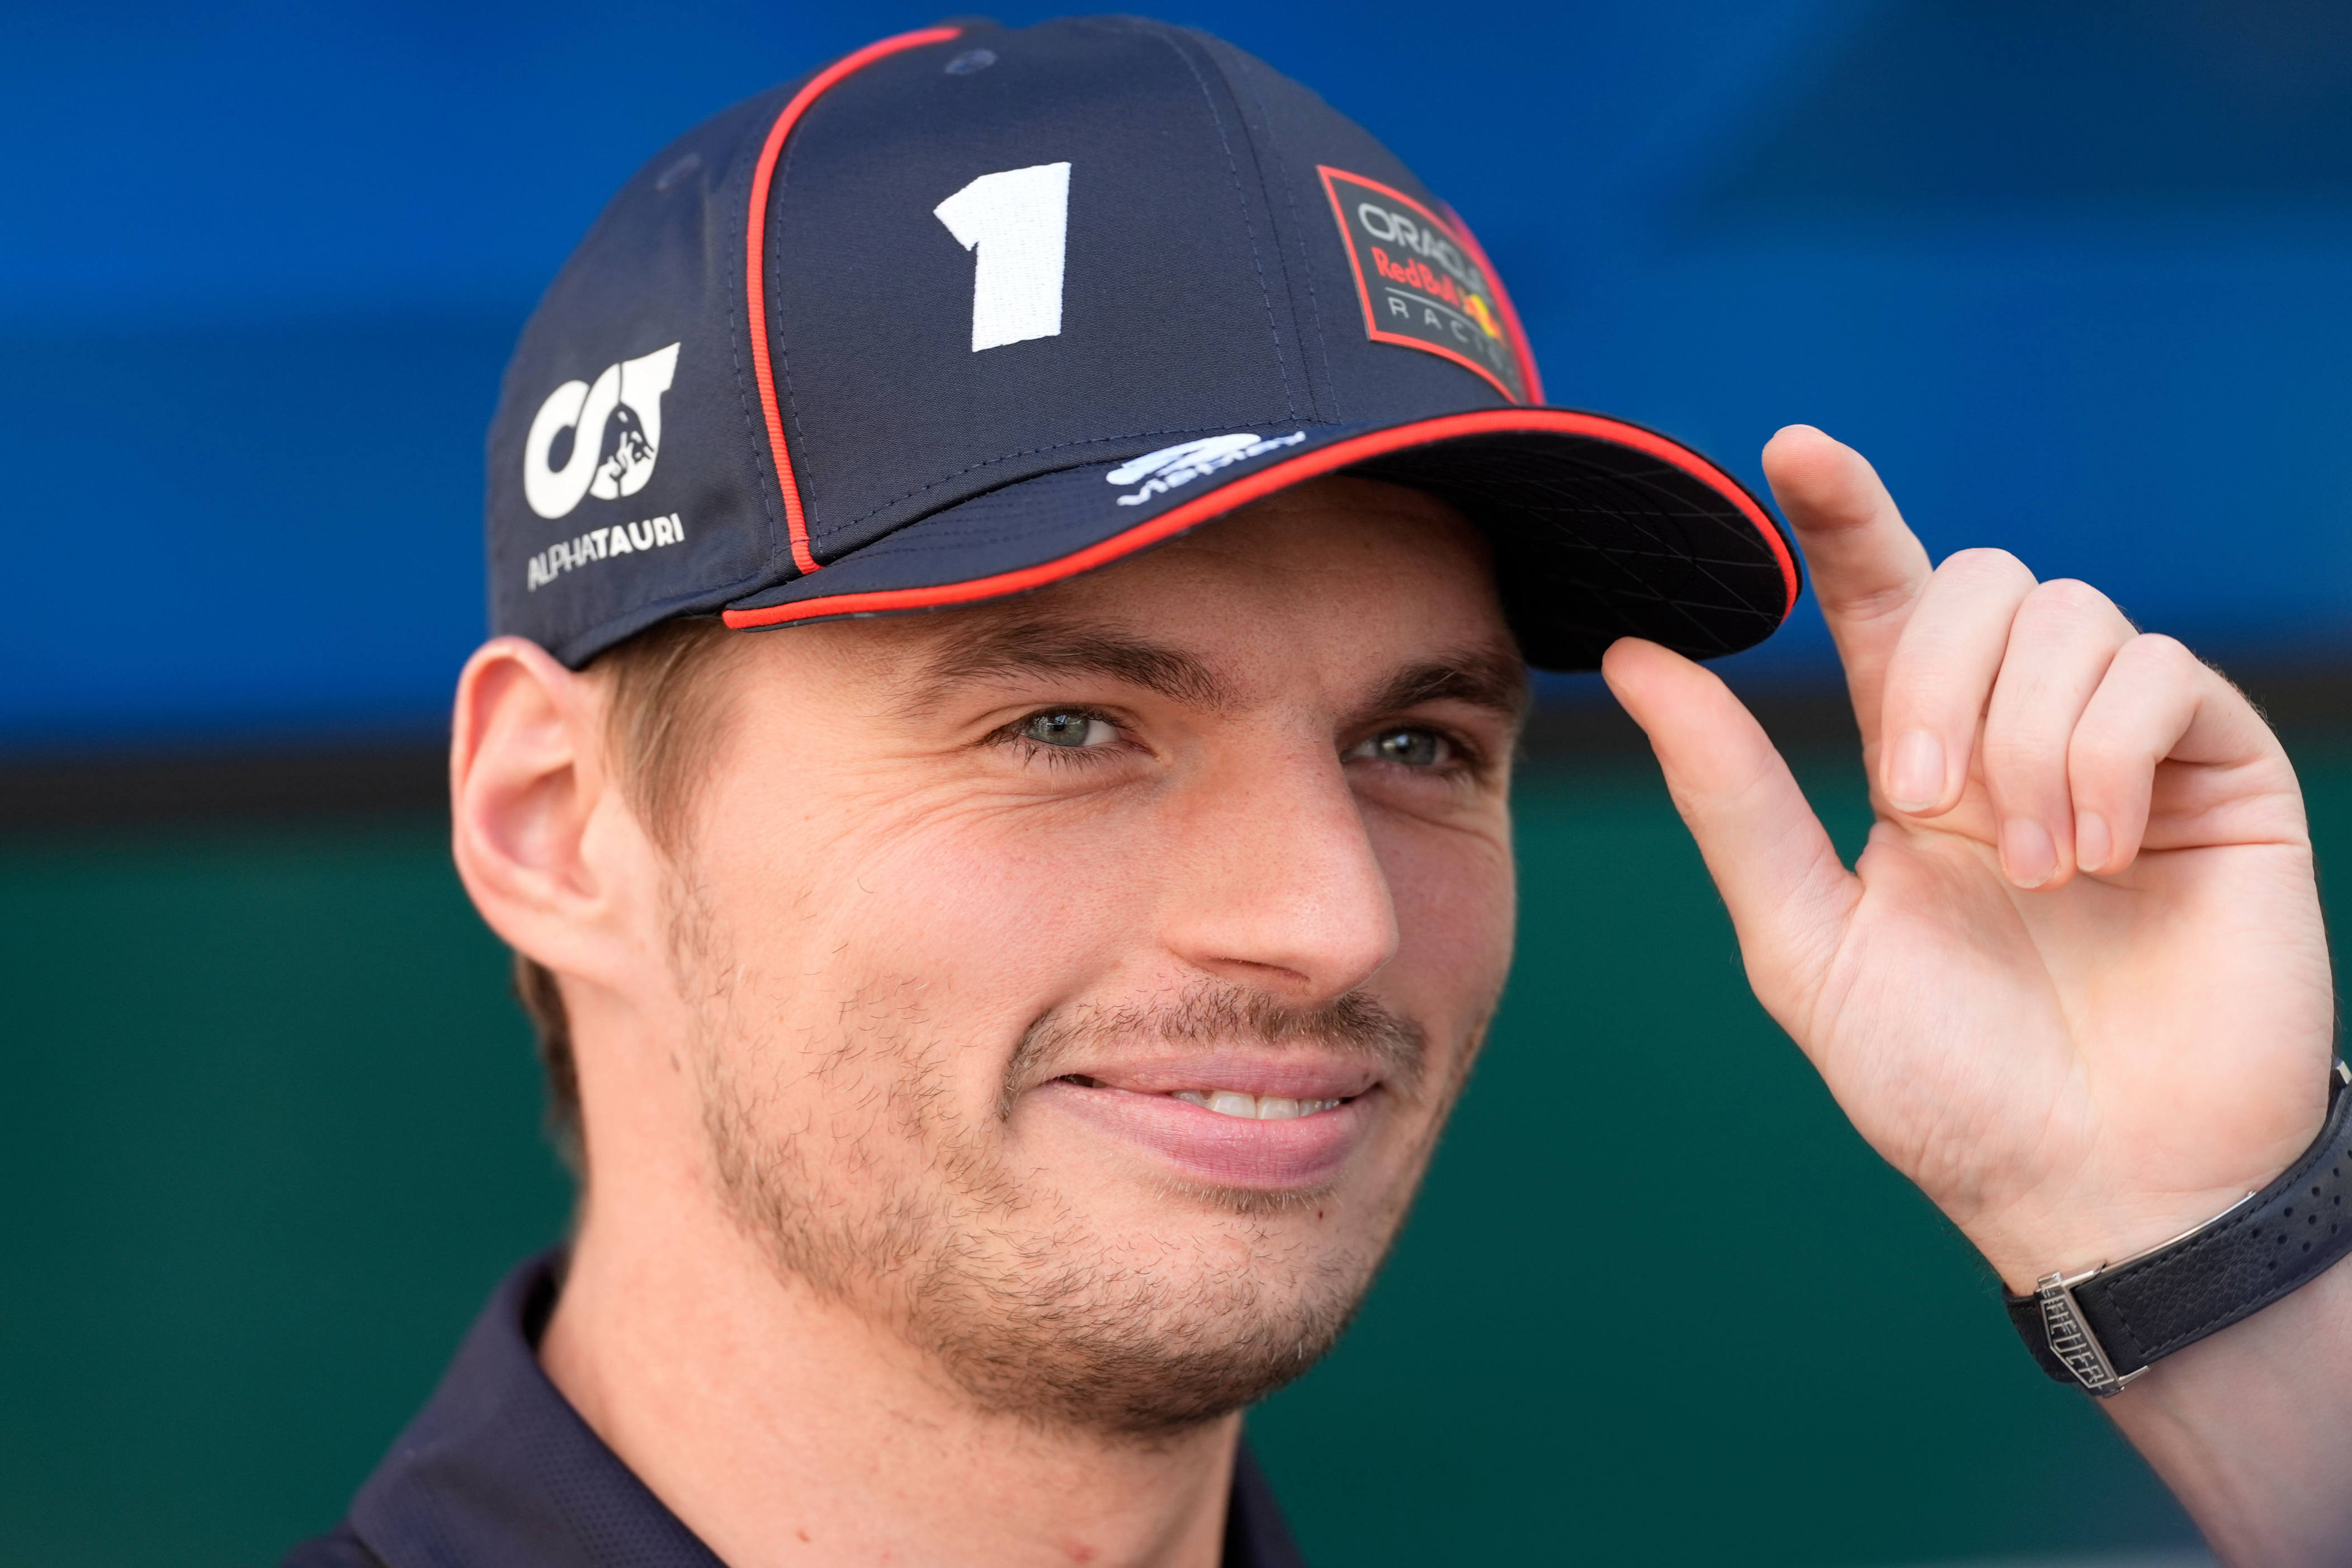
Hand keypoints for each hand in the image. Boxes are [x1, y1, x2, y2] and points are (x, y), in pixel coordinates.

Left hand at [1602, 425, 2333, 1291]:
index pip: (1882, 601)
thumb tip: (1638, 656)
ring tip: (2032, 870)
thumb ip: (1730, 797)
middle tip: (1923, 799)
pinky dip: (2111, 755)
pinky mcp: (2221, 770)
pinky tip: (2097, 857)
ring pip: (2070, 616)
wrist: (2099, 1185)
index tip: (1793, 448)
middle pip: (1980, 580)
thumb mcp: (1807, 942)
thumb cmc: (1947, 1083)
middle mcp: (2019, 733)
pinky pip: (2161, 674)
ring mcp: (2127, 746)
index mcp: (1916, 760)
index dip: (1845, 515)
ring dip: (2028, 737)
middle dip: (1937, 676)